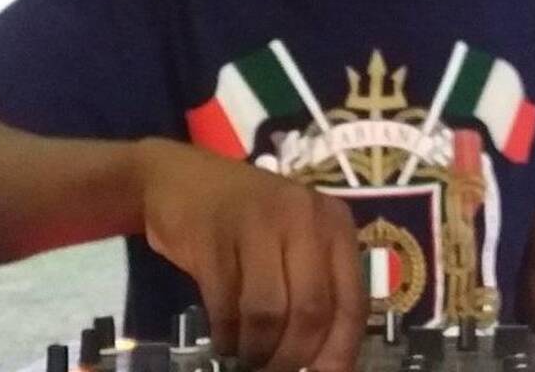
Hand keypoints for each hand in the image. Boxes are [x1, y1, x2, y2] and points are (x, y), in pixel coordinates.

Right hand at [136, 138, 366, 371]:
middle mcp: (303, 217)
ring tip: (246, 352)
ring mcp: (259, 222)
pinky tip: (223, 335)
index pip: (352, 300)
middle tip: (273, 368)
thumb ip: (317, 288)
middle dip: (291, 356)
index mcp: (333, 222)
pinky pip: (227, 306)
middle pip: (311, 311)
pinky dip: (226, 334)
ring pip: (269, 313)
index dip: (339, 351)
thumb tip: (328, 365)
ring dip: (256, 349)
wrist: (182, 180)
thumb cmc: (249, 217)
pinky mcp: (216, 238)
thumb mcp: (294, 240)